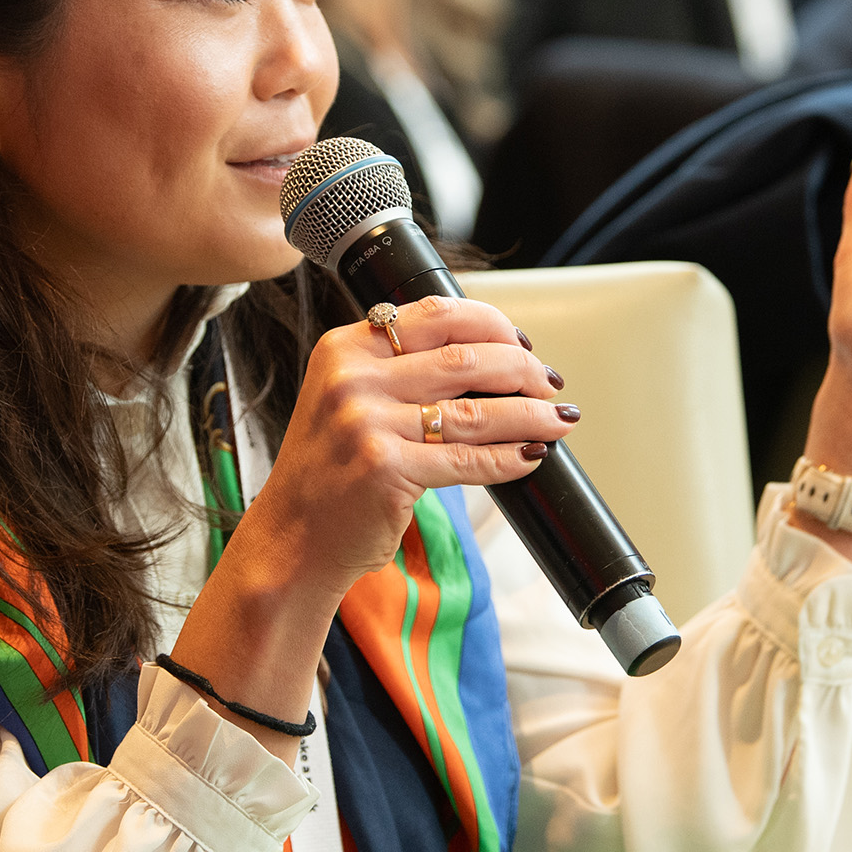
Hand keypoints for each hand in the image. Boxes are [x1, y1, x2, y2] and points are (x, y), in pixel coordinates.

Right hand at [168, 296, 572, 756]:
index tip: (521, 344)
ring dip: (530, 415)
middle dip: (522, 370)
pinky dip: (509, 458)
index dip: (493, 325)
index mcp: (346, 348)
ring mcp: (367, 425)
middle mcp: (353, 379)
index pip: (436, 314)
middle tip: (549, 384)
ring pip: (476, 411)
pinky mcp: (386, 471)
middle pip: (466, 357)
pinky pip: (468, 460)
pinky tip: (531, 457)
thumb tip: (491, 357)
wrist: (292, 538)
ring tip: (558, 420)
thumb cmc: (329, 471)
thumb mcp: (349, 399)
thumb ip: (400, 369)